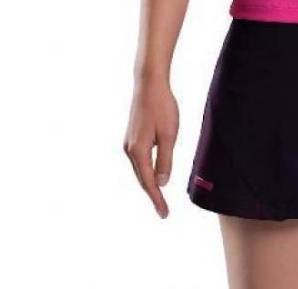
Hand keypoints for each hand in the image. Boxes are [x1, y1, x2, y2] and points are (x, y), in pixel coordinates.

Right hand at [123, 77, 179, 217]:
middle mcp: (129, 149)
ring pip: (139, 169)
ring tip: (159, 196)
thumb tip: (161, 183)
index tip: (164, 214)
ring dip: (148, 182)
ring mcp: (128, 142)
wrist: (149, 84)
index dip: (157, 199)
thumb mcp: (169, 135)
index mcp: (138, 151)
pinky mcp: (131, 136)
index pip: (148, 183)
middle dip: (152, 194)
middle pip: (141, 178)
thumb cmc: (162, 107)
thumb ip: (164, 160)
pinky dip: (146, 170)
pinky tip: (153, 173)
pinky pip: (139, 159)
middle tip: (163, 211)